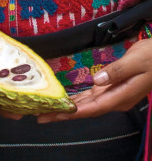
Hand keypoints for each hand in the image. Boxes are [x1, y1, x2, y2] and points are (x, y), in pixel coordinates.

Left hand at [37, 38, 151, 122]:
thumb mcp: (136, 61)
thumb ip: (116, 71)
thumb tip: (97, 81)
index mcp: (120, 96)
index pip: (93, 107)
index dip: (73, 112)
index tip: (54, 114)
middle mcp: (114, 100)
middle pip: (85, 110)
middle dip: (63, 114)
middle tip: (41, 116)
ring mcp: (111, 95)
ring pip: (85, 105)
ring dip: (66, 109)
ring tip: (47, 111)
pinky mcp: (109, 89)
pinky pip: (89, 98)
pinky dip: (75, 100)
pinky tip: (64, 101)